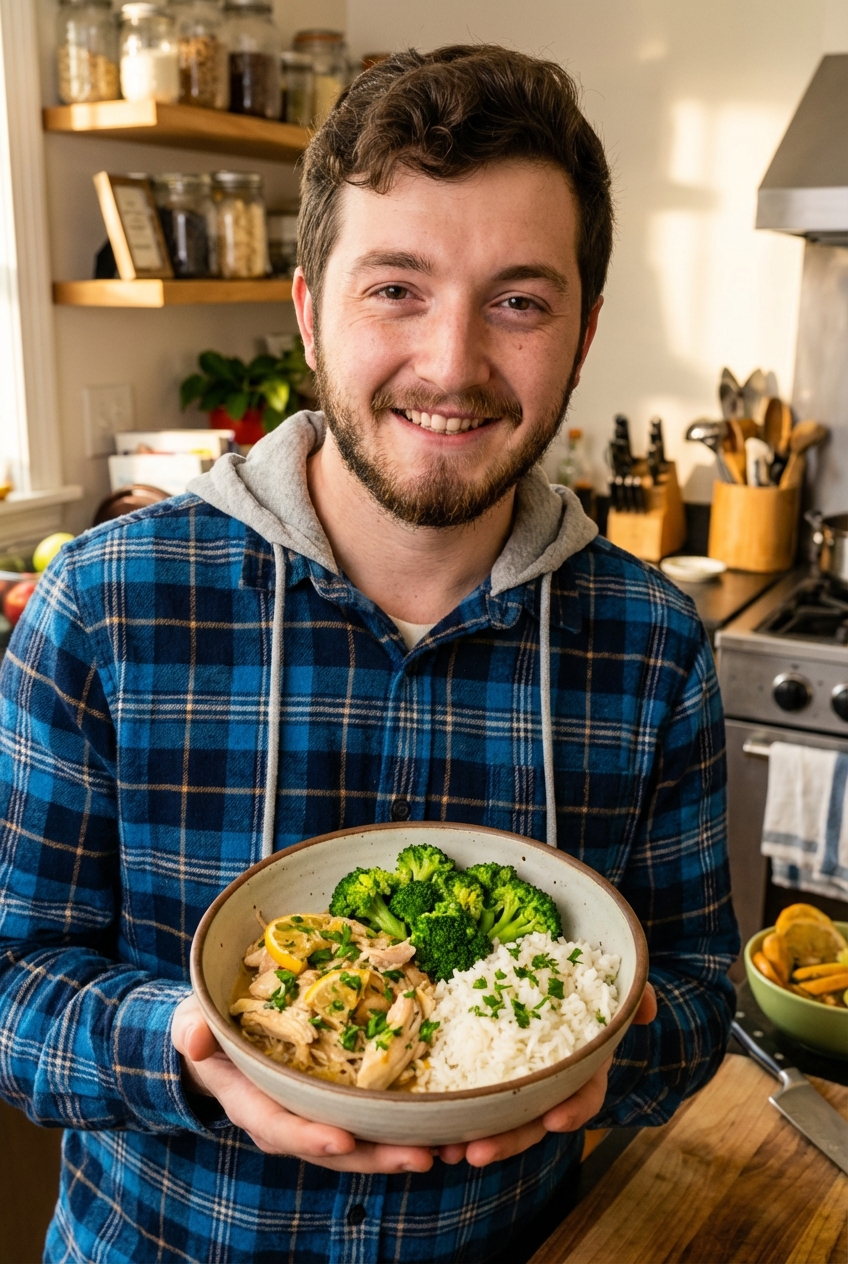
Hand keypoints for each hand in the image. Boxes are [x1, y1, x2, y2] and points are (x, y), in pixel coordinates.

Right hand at [171, 993, 433, 1174]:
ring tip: (446, 1149)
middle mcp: (289, 1119)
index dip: (310, 1136)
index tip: (342, 1140)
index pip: (282, 1127)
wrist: (221, 1040)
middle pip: (336, 1147)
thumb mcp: (191, 1021)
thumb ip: (190, 1029)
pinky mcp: (341, 1103)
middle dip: (377, 1156)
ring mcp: (317, 1115)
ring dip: (402, 1149)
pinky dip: (407, 1127)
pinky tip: (445, 1126)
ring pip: (362, 1142)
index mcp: (253, 1104)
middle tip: (421, 1157)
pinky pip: (374, 1120)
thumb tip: (192, 1037)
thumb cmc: (208, 1028)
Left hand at [438, 980, 657, 1167]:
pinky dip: (448, 1111)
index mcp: (582, 1066)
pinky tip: (423, 1124)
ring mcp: (515, 1080)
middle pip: (531, 1120)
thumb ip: (633, 993)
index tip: (556, 1121)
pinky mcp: (481, 1068)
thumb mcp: (610, 986)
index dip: (573, 1110)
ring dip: (470, 1136)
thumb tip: (646, 1007)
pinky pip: (466, 1093)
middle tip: (477, 1152)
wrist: (557, 977)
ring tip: (441, 1148)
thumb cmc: (585, 986)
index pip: (585, 1096)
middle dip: (506, 1140)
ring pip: (495, 1117)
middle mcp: (548, 1082)